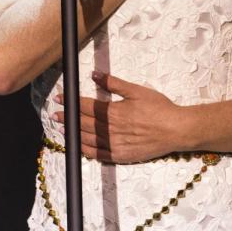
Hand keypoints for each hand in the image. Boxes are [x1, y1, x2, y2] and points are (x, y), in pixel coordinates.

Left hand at [53, 71, 184, 163]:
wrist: (176, 130)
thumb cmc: (159, 108)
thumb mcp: (136, 90)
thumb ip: (114, 83)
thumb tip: (95, 74)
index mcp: (114, 111)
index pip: (85, 106)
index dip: (70, 101)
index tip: (59, 99)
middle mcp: (111, 129)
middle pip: (83, 123)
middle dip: (67, 118)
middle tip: (55, 115)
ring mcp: (115, 144)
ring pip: (88, 139)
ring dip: (73, 134)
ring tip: (62, 129)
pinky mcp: (122, 156)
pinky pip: (99, 155)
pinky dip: (87, 150)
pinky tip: (79, 146)